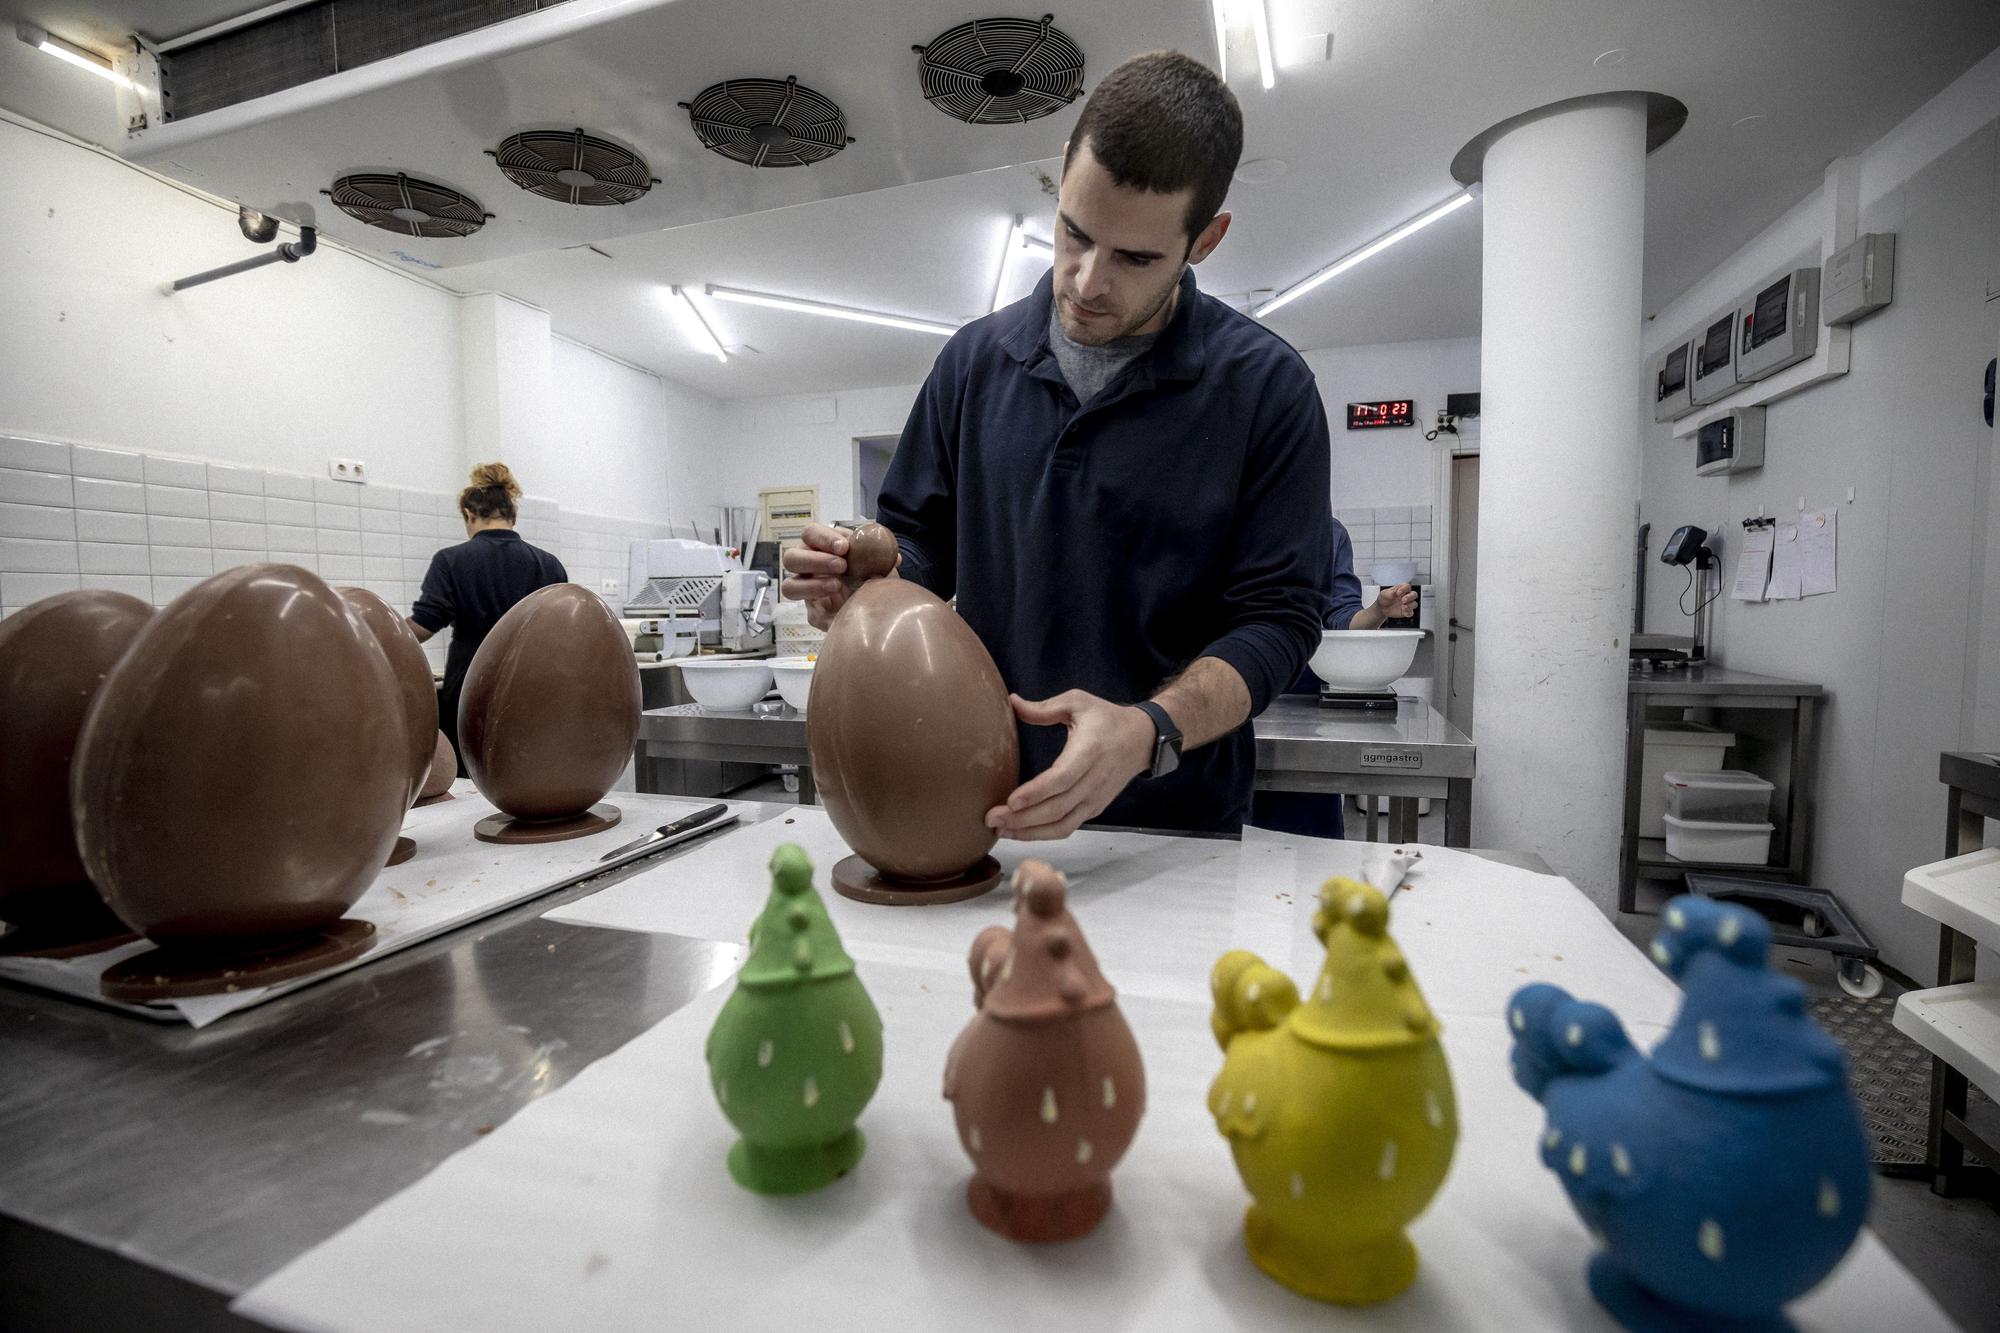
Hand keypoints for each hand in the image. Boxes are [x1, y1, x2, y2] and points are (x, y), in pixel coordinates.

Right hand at [780, 524, 897, 630]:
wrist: (877, 604)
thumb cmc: (871, 575)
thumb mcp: (879, 563)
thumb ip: (882, 557)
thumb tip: (895, 558)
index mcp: (820, 547)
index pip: (810, 534)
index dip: (823, 538)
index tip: (844, 547)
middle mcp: (808, 567)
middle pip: (791, 558)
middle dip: (815, 560)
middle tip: (841, 566)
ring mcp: (808, 591)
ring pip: (789, 586)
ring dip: (812, 585)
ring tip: (836, 586)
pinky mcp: (815, 614)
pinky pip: (810, 614)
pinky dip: (826, 614)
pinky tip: (842, 612)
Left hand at [986, 691, 1157, 841]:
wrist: (1142, 739)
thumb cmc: (1106, 718)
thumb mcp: (1078, 702)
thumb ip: (1044, 708)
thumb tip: (1012, 702)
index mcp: (1090, 751)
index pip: (1062, 779)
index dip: (1036, 793)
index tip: (1011, 801)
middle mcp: (1094, 780)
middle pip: (1057, 809)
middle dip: (1022, 819)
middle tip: (991, 819)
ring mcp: (1095, 799)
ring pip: (1062, 825)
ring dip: (1029, 832)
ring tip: (1000, 830)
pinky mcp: (1094, 809)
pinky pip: (1067, 827)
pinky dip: (1042, 834)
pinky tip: (1019, 831)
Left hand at [1374, 583, 1417, 620]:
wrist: (1382, 608)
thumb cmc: (1384, 598)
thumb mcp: (1384, 594)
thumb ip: (1389, 593)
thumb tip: (1394, 592)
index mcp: (1402, 589)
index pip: (1407, 586)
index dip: (1404, 589)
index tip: (1398, 593)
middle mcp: (1407, 595)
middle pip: (1414, 594)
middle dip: (1410, 597)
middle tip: (1403, 600)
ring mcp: (1407, 604)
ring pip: (1414, 604)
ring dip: (1410, 605)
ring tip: (1403, 607)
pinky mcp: (1406, 611)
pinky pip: (1411, 613)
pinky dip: (1409, 613)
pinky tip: (1404, 613)